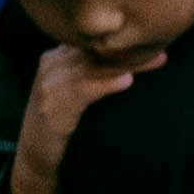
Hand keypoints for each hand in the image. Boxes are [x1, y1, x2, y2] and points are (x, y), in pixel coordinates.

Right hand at [14, 36, 150, 193]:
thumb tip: (123, 65)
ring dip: (127, 62)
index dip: (121, 39)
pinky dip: (106, 84)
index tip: (151, 38)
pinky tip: (126, 80)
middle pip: (95, 50)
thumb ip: (87, 73)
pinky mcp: (53, 107)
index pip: (92, 40)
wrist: (33, 155)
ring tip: (153, 59)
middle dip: (129, 48)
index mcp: (55, 56)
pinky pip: (83, 89)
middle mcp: (51, 63)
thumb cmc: (57, 123)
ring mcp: (50, 83)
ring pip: (94, 66)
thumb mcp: (70, 93)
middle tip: (161, 47)